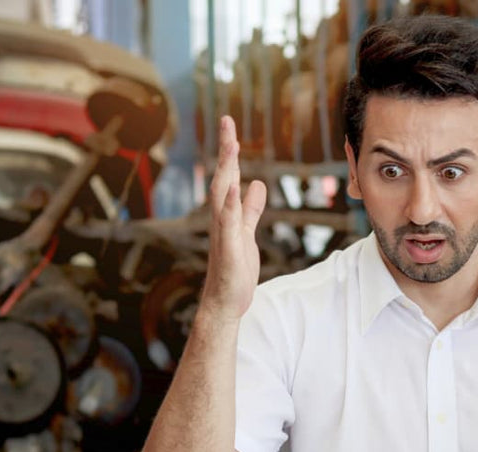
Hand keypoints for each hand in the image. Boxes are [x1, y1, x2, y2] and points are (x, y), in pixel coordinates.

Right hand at [201, 115, 267, 320]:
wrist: (225, 303)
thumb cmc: (235, 270)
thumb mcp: (247, 233)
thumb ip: (251, 209)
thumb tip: (257, 185)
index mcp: (227, 215)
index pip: (228, 177)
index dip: (230, 152)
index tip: (230, 126)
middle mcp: (221, 220)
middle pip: (222, 178)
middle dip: (226, 150)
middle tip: (227, 121)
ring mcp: (222, 234)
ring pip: (221, 196)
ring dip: (226, 170)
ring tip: (231, 145)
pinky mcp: (228, 250)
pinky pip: (228, 224)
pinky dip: (230, 204)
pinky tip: (234, 186)